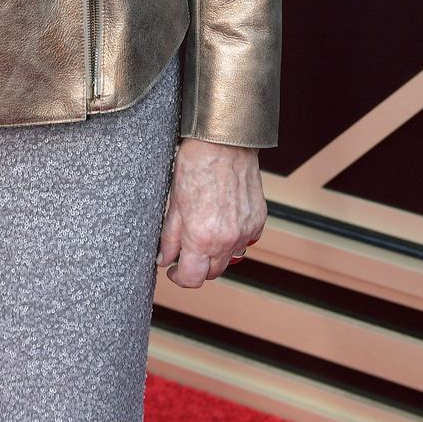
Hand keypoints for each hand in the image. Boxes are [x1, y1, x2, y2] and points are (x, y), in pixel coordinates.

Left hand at [155, 137, 265, 287]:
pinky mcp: (258, 221)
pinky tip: (221, 220)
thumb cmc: (196, 165)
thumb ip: (169, 237)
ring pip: (229, 258)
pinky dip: (232, 238)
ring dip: (215, 253)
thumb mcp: (174, 202)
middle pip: (212, 272)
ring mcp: (245, 232)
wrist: (224, 143)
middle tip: (185, 251)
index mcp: (202, 238)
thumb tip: (164, 258)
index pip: (192, 278)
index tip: (173, 270)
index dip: (179, 278)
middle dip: (197, 266)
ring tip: (203, 232)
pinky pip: (244, 241)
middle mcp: (227, 240)